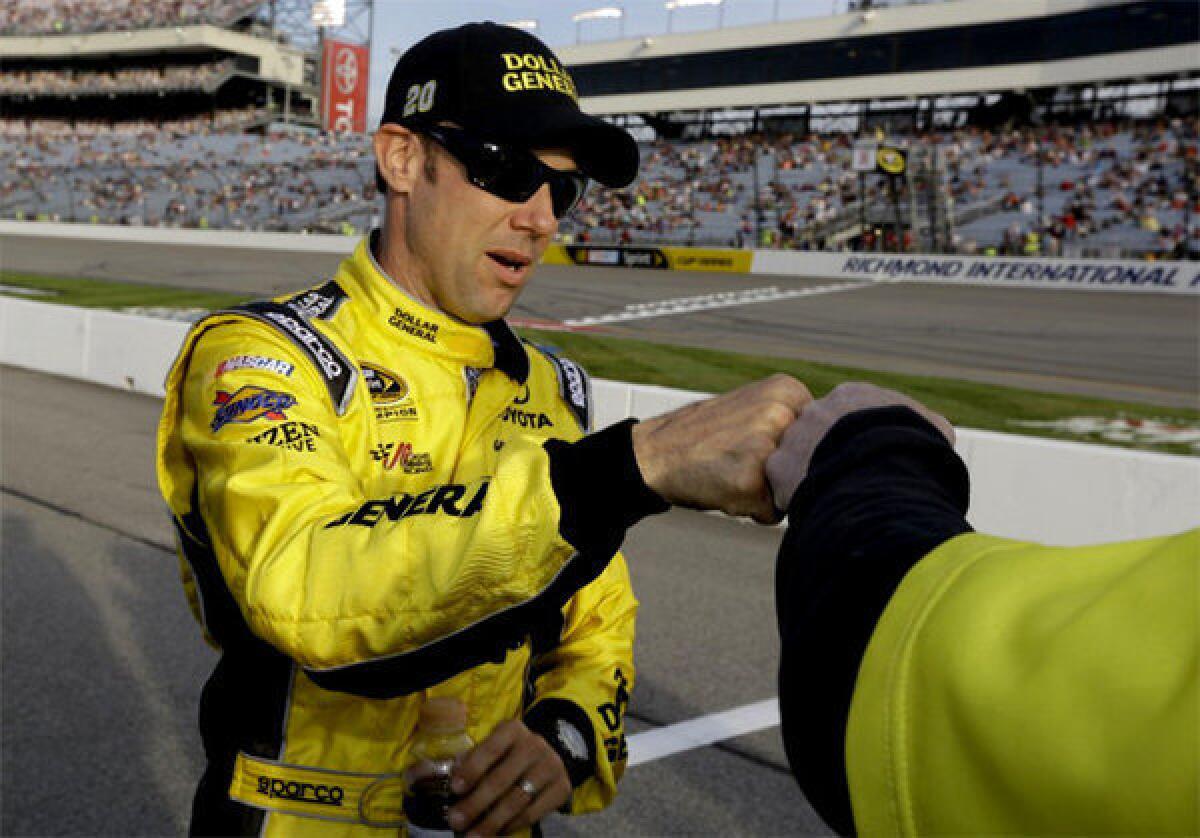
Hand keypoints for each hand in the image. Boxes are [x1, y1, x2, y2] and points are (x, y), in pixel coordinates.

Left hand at [447, 719, 570, 836]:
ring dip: (491, 822)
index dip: (472, 769)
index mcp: (513, 730)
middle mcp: (535, 744)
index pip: (491, 749)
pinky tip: (496, 833)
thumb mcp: (492, 748)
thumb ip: (472, 759)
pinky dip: (512, 826)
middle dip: (475, 803)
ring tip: (472, 836)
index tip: (454, 789)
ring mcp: (551, 766)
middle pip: (501, 779)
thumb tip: (450, 775)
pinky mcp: (562, 787)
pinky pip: (533, 813)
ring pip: (517, 800)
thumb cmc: (509, 755)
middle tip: (456, 821)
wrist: (547, 759)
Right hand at [632, 374, 810, 523]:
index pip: (820, 438)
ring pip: (793, 489)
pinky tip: (724, 487)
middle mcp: (782, 412)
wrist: (654, 453)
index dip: (791, 451)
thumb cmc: (709, 438)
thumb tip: (841, 454)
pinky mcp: (750, 480)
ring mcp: (766, 446)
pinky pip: (772, 513)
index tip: (758, 442)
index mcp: (789, 389)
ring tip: (733, 472)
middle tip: (742, 458)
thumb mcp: (758, 408)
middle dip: (783, 474)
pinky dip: (752, 510)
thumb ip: (797, 423)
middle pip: (810, 464)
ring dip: (768, 493)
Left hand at [766, 381, 954, 512]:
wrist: (886, 474)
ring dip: (810, 476)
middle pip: (817, 434)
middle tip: (846, 481)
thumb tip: (933, 433)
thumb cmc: (916, 452)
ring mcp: (794, 437)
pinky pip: (782, 485)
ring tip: (831, 499)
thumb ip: (926, 427)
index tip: (866, 460)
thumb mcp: (933, 431)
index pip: (847, 416)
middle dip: (828, 456)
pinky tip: (816, 511)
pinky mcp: (779, 468)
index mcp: (851, 396)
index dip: (856, 440)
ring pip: (796, 458)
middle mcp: (816, 410)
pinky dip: (796, 499)